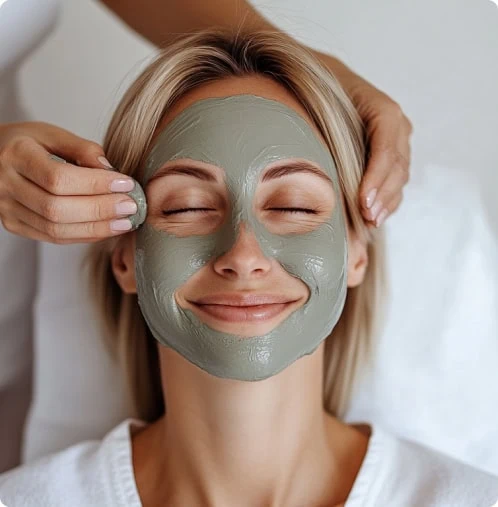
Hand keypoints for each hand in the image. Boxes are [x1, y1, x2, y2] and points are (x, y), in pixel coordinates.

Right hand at [0, 122, 137, 242]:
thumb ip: (83, 150)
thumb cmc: (28, 143)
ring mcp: (7, 209)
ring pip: (56, 230)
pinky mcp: (15, 225)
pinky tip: (107, 228)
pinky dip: (84, 235)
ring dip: (97, 228)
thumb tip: (112, 171)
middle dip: (100, 210)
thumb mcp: (52, 134)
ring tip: (125, 221)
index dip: (96, 184)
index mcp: (16, 155)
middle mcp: (5, 185)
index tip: (126, 184)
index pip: (59, 178)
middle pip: (57, 209)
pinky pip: (54, 238)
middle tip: (131, 206)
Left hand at [315, 52, 412, 226]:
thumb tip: (313, 164)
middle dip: (382, 195)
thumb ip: (325, 126)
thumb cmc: (323, 92)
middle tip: (367, 217)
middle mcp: (397, 125)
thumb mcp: (323, 102)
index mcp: (384, 110)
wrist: (331, 81)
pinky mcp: (393, 154)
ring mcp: (398, 141)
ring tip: (372, 222)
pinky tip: (376, 217)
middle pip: (397, 166)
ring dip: (387, 202)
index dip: (376, 178)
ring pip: (400, 177)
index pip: (385, 148)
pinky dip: (387, 200)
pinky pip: (396, 181)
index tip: (364, 202)